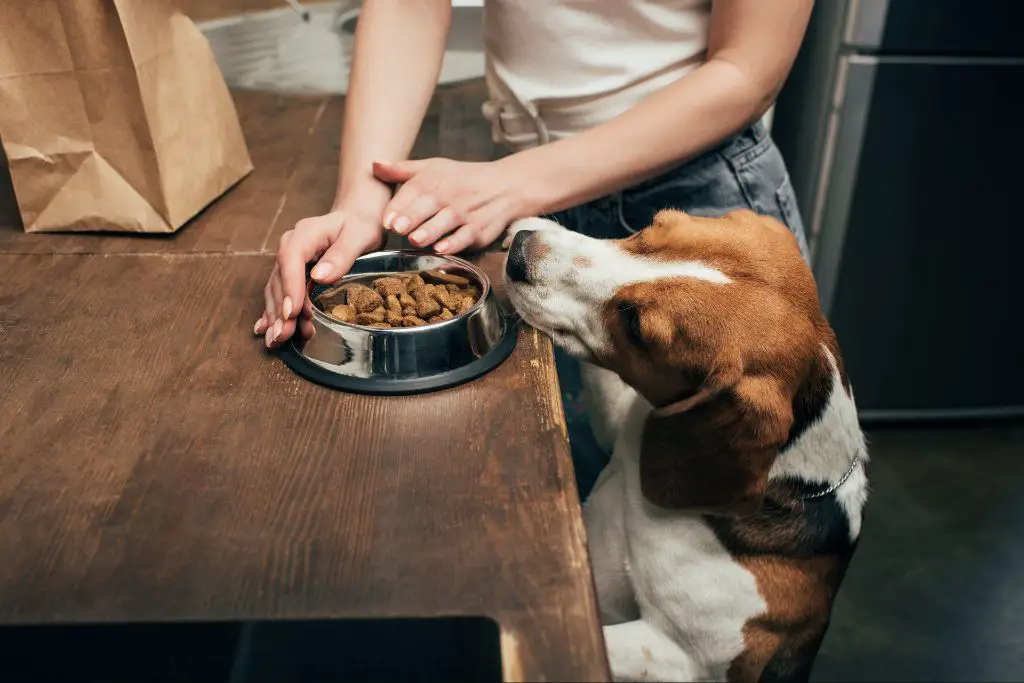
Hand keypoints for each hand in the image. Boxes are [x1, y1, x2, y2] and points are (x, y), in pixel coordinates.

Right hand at [254, 183, 390, 348]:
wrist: (356, 218)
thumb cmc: (360, 225)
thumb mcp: (360, 235)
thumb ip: (342, 254)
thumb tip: (320, 276)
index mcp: (306, 233)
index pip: (291, 259)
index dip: (289, 286)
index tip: (292, 311)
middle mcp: (291, 246)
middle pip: (279, 279)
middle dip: (280, 309)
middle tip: (283, 335)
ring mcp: (288, 260)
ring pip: (276, 289)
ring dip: (276, 316)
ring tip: (278, 340)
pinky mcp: (291, 273)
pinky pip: (279, 293)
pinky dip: (274, 312)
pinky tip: (267, 329)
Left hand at [372, 156, 538, 253]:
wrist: (504, 186)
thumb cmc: (461, 179)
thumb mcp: (432, 168)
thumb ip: (401, 170)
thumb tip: (374, 164)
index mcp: (433, 179)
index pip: (413, 190)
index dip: (399, 206)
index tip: (386, 220)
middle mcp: (449, 194)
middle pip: (428, 205)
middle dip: (412, 217)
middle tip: (397, 228)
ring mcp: (465, 212)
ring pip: (446, 222)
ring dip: (431, 231)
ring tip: (416, 240)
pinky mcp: (479, 229)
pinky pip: (467, 236)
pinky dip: (455, 243)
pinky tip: (443, 250)